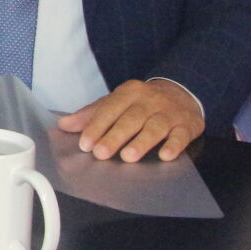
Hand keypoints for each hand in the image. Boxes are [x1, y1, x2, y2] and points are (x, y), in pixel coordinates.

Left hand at [58, 78, 203, 161]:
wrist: (182, 92)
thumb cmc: (142, 102)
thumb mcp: (116, 102)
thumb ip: (91, 114)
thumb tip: (63, 125)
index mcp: (129, 93)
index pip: (110, 109)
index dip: (96, 126)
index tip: (85, 143)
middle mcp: (149, 101)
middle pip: (131, 119)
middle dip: (115, 136)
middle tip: (101, 154)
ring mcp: (169, 113)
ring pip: (155, 127)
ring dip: (141, 142)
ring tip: (128, 156)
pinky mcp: (187, 125)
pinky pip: (181, 135)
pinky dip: (174, 145)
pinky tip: (166, 156)